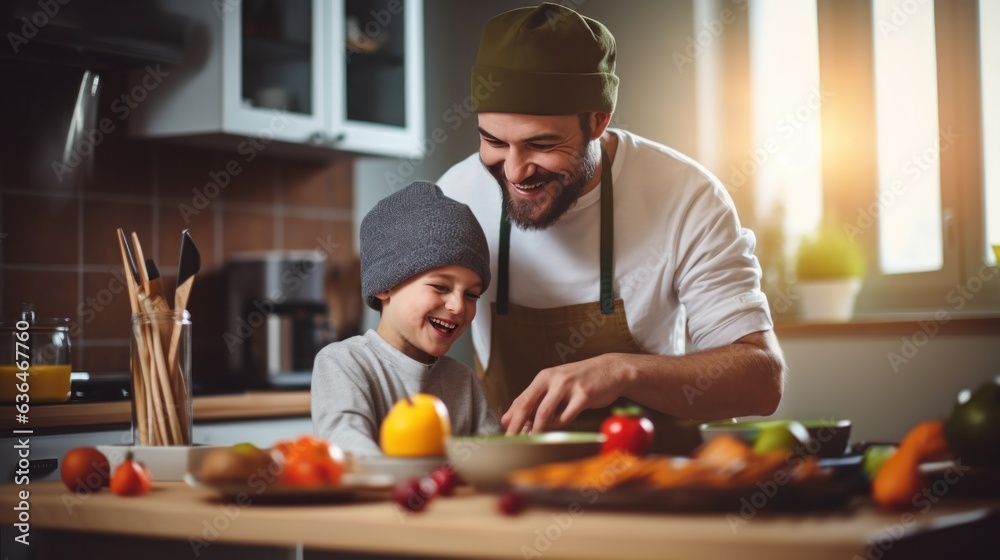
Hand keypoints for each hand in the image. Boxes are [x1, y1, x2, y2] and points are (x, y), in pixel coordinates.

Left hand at [501, 354, 625, 434]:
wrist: (611, 370)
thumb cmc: (581, 380)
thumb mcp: (557, 384)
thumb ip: (538, 399)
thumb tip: (512, 418)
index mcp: (544, 376)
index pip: (522, 399)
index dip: (511, 417)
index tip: (504, 432)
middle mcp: (554, 379)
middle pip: (528, 405)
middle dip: (517, 425)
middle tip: (511, 441)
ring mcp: (569, 387)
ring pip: (545, 413)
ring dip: (538, 430)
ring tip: (533, 440)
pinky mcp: (584, 396)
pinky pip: (566, 417)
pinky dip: (560, 425)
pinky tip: (559, 426)